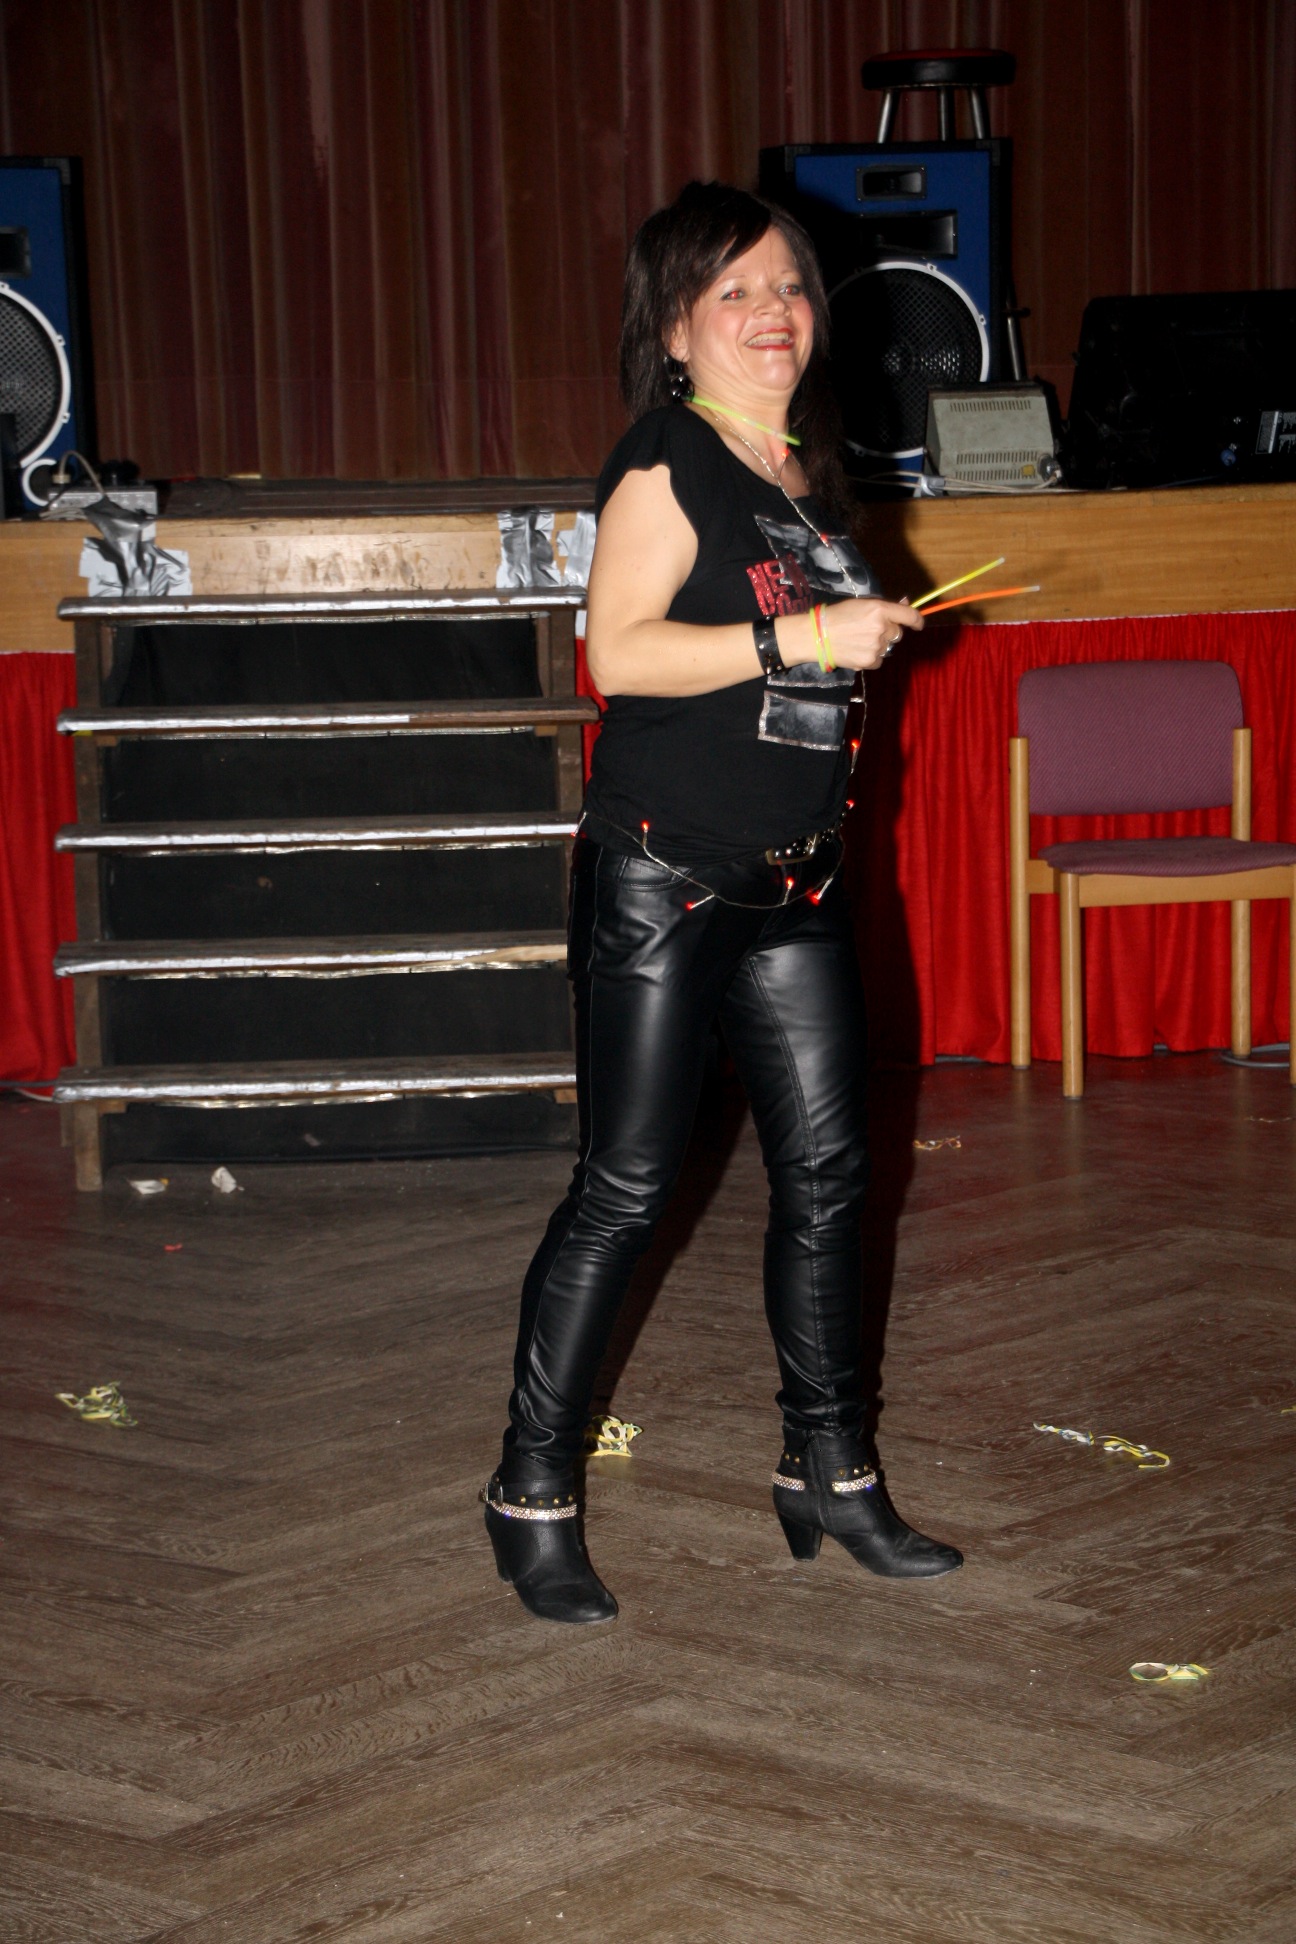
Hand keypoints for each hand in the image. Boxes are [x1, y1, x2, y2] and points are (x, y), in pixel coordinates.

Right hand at [808, 597, 922, 671]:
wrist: (817, 636)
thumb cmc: (838, 616)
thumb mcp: (862, 604)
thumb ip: (885, 607)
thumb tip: (906, 603)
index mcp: (880, 610)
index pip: (910, 615)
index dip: (917, 621)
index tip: (918, 624)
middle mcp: (881, 628)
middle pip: (897, 633)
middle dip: (888, 632)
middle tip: (869, 630)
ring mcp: (876, 646)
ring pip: (887, 647)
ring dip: (878, 645)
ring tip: (858, 640)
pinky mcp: (870, 661)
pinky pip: (879, 660)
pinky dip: (872, 656)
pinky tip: (857, 650)